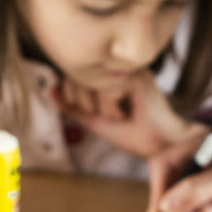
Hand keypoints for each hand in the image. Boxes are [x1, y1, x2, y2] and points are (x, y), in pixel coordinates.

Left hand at [51, 70, 189, 157]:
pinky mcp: (138, 75)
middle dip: (84, 102)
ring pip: (92, 81)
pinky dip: (112, 108)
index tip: (89, 111)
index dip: (72, 94)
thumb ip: (72, 105)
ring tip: (120, 116)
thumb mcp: (94, 120)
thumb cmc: (133, 133)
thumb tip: (49, 89)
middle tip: (105, 116)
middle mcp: (116, 66)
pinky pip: (108, 88)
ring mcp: (128, 67)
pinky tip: (128, 113)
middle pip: (78, 73)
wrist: (162, 145)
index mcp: (107, 73)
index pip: (73, 72)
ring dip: (101, 108)